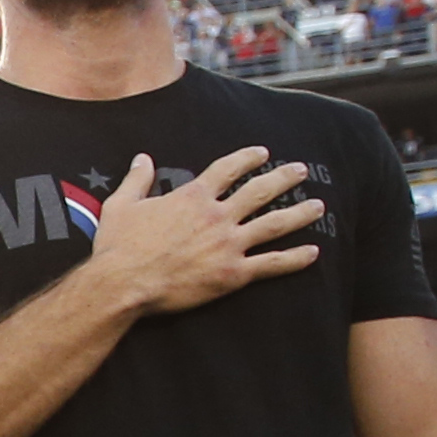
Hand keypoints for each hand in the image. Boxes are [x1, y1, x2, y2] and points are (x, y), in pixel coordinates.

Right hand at [80, 147, 324, 319]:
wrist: (123, 283)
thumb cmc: (118, 247)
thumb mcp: (121, 205)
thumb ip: (136, 179)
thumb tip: (142, 158)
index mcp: (193, 197)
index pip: (228, 169)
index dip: (247, 158)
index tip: (262, 153)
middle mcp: (217, 215)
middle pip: (260, 190)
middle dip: (284, 178)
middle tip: (301, 170)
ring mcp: (228, 244)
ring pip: (274, 223)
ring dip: (299, 213)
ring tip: (319, 205)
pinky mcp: (232, 273)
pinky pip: (271, 264)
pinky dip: (294, 259)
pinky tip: (313, 253)